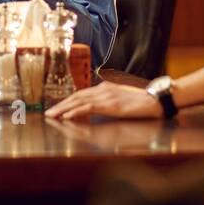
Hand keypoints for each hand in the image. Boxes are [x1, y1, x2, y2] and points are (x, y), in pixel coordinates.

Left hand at [44, 81, 163, 119]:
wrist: (155, 100)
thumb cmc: (141, 101)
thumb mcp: (121, 99)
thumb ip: (108, 101)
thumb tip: (98, 108)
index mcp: (104, 88)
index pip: (81, 94)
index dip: (67, 101)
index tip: (57, 108)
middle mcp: (102, 89)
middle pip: (76, 97)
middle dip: (61, 105)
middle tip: (48, 113)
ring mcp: (106, 96)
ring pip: (78, 101)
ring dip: (63, 109)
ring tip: (52, 116)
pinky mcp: (110, 105)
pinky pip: (88, 108)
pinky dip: (75, 112)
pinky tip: (67, 116)